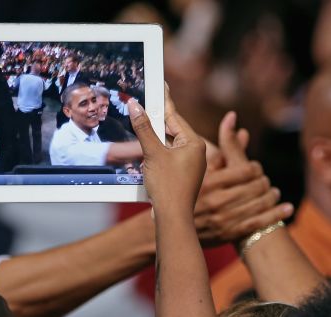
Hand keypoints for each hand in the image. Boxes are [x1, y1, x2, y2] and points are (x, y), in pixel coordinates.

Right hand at [129, 93, 205, 213]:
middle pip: (171, 129)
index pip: (175, 117)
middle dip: (156, 119)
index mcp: (194, 144)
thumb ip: (144, 129)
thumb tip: (135, 106)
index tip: (160, 85)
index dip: (164, 101)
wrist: (173, 218)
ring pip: (168, 143)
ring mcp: (188, 165)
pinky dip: (155, 151)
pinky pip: (166, 156)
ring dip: (154, 136)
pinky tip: (144, 148)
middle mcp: (195, 152)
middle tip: (144, 101)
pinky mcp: (180, 176)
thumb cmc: (168, 186)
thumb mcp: (153, 154)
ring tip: (141, 122)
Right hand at [192, 111, 293, 244]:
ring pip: (261, 204)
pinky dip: (276, 214)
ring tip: (272, 194)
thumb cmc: (188, 190)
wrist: (176, 226)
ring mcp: (222, 219)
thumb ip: (223, 145)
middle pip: (257, 187)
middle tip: (264, 183)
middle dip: (264, 183)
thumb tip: (234, 118)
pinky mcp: (228, 234)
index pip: (247, 171)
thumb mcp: (202, 166)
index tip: (254, 170)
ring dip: (272, 197)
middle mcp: (215, 201)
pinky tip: (287, 208)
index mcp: (209, 183)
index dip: (255, 169)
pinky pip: (260, 223)